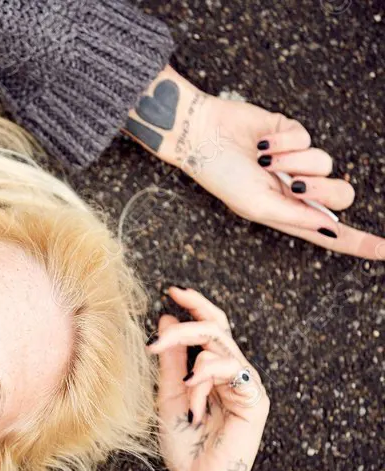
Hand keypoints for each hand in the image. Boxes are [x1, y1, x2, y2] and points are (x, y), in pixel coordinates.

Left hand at [146, 286, 270, 470]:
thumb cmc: (184, 444)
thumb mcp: (168, 395)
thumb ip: (169, 361)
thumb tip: (165, 320)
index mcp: (215, 371)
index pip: (210, 328)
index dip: (195, 306)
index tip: (173, 290)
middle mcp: (235, 374)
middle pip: (218, 329)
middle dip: (189, 322)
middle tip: (160, 332)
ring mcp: (248, 386)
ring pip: (221, 349)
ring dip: (192, 364)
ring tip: (182, 391)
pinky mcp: (255, 401)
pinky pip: (232, 372)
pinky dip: (207, 378)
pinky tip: (193, 395)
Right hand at [181, 94, 384, 259]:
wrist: (203, 137)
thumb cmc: (221, 176)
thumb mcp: (256, 205)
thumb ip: (296, 217)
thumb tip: (333, 228)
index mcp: (287, 214)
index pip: (331, 233)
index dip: (360, 243)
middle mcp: (296, 190)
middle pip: (340, 196)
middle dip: (321, 189)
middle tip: (294, 184)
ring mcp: (297, 162)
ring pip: (326, 164)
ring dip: (294, 161)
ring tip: (265, 160)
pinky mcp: (293, 134)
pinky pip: (307, 138)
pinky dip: (283, 141)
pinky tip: (262, 142)